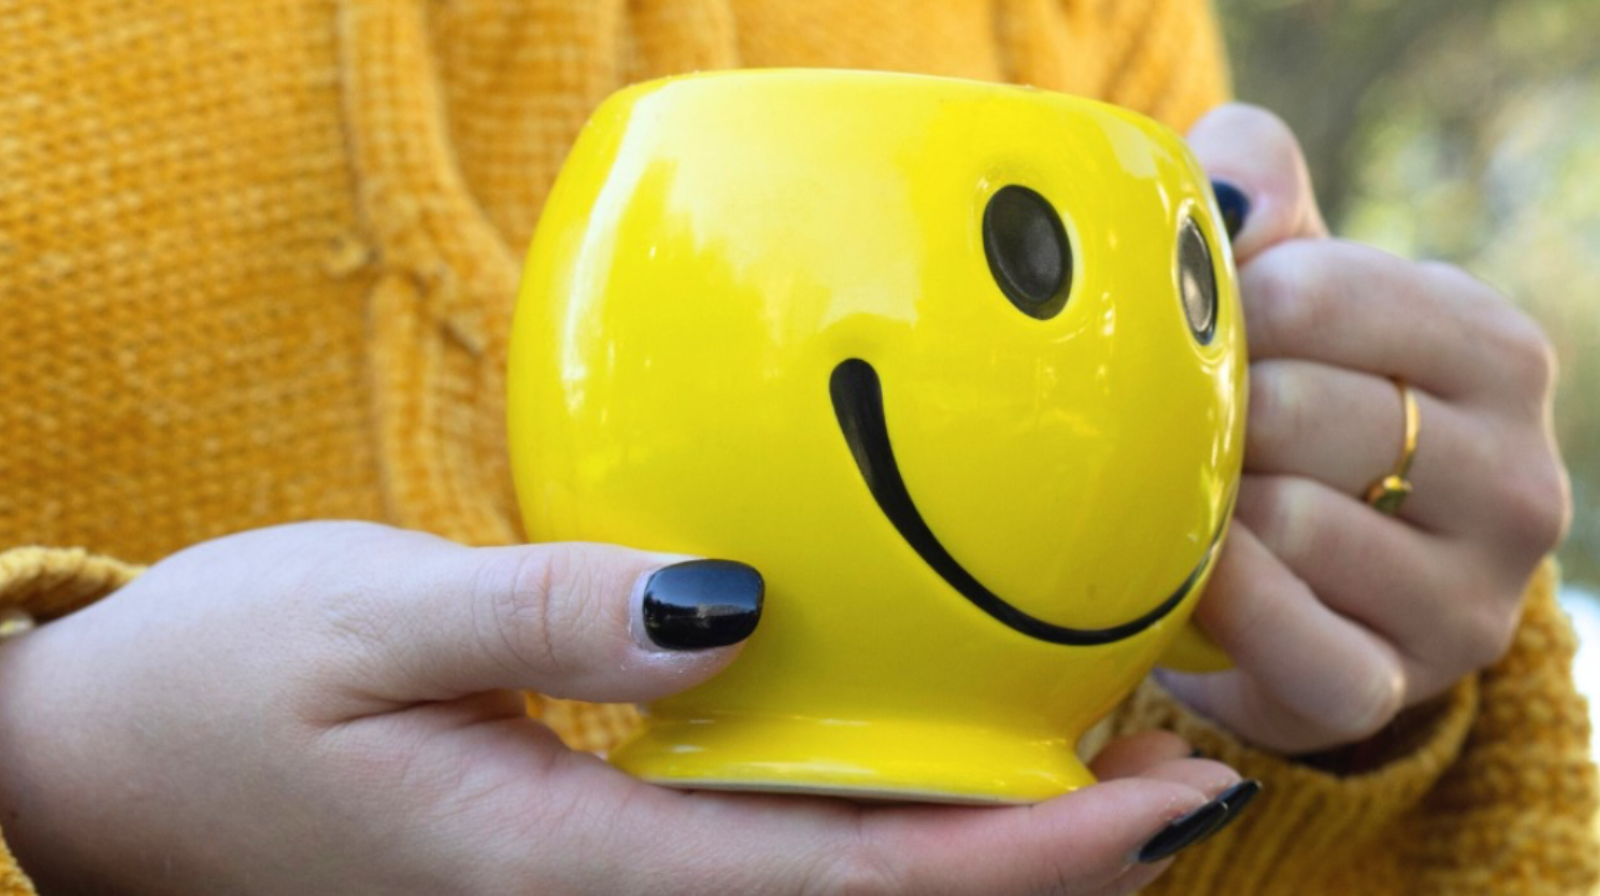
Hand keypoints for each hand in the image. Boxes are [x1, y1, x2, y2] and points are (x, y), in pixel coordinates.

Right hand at [0, 522, 1249, 894]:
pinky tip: (927, 754)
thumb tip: (732, 600)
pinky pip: (765, 859)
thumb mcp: (362, 619)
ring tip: (1103, 760)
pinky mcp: (581, 862)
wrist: (107, 769)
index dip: (1026, 855)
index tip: (1165, 797)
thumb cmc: (214, 688)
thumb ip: (548, 614)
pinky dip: (878, 816)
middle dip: (1044, 866)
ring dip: (976, 845)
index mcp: (567, 871)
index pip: (852, 884)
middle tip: (1184, 772)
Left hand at [1161, 105, 1570, 754]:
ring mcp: (1469, 595)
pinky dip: (1224, 601)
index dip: (1220, 308)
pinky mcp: (1396, 683)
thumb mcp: (1303, 292)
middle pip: (1297, 408)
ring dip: (1207, 506)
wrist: (1318, 578)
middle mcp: (1516, 475)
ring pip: (1291, 522)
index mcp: (1496, 353)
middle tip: (1174, 422)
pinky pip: (1294, 642)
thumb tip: (1220, 169)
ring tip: (1189, 497)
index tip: (1193, 331)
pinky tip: (1193, 575)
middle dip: (1211, 413)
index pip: (1317, 291)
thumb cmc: (1302, 408)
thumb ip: (1265, 200)